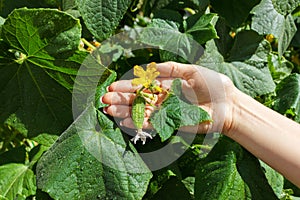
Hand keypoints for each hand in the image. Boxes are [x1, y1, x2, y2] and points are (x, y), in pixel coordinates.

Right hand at [102, 62, 235, 133]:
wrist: (228, 105)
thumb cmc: (213, 85)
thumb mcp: (192, 71)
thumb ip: (171, 69)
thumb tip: (150, 68)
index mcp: (167, 86)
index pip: (143, 86)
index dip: (128, 86)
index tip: (113, 87)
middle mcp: (164, 99)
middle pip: (138, 100)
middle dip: (121, 100)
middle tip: (104, 100)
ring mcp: (166, 112)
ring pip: (141, 112)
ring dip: (124, 112)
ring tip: (108, 111)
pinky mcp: (171, 123)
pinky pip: (152, 124)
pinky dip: (138, 123)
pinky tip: (124, 121)